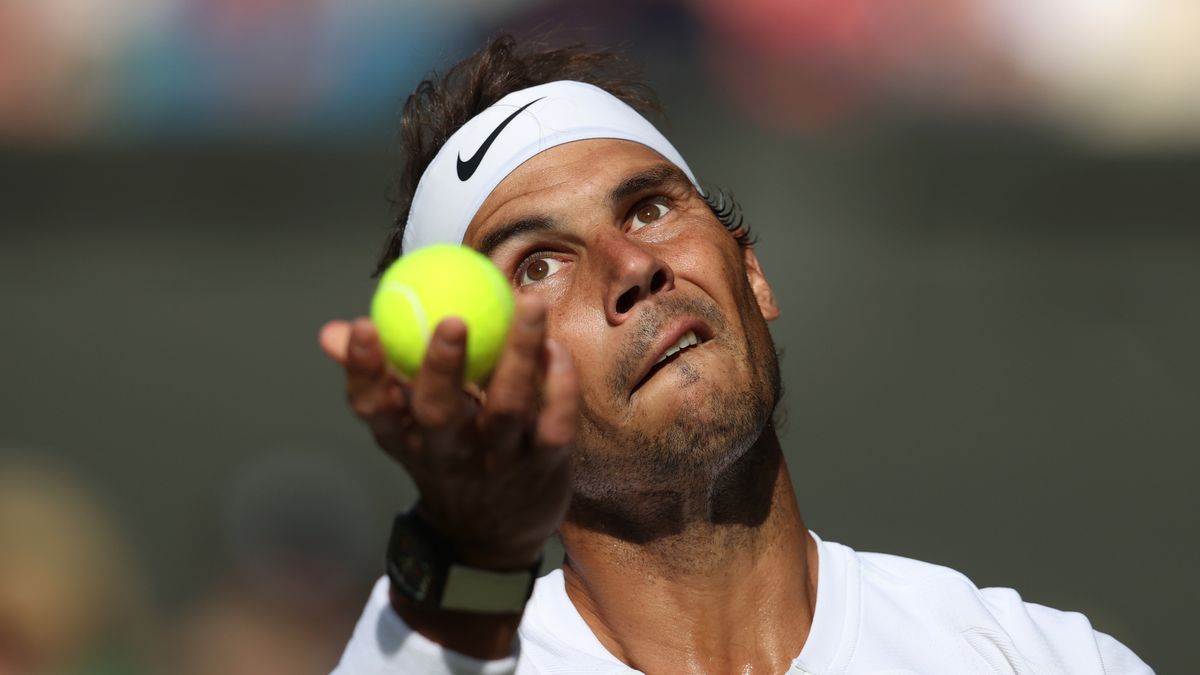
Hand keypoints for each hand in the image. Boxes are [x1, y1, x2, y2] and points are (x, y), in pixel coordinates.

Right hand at [319, 295, 578, 570]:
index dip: (365, 371)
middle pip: (438, 412)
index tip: (363, 326)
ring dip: (519, 354)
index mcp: (407, 439)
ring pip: (506, 407)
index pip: (374, 408)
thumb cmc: (446, 458)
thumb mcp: (405, 428)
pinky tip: (556, 348)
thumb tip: (333, 331)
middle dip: (441, 366)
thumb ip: (378, 376)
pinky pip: (555, 422)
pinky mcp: (545, 466)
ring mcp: (498, 461)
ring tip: (529, 304)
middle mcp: (448, 454)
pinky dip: (560, 385)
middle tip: (452, 319)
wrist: (493, 538)